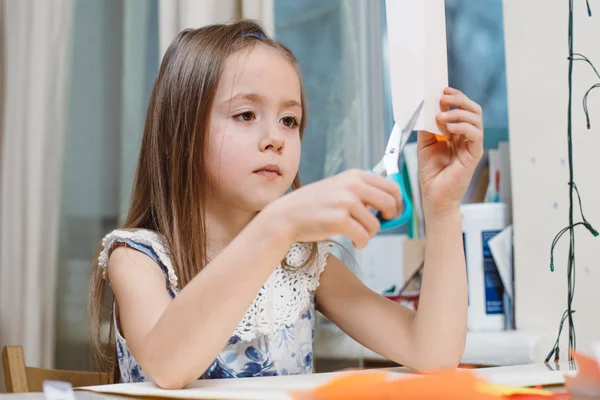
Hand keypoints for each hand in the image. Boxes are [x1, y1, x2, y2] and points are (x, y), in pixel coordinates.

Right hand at [264, 169, 401, 248]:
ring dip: (369, 234)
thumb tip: (391, 205)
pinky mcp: (340, 220)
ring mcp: (346, 202)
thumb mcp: (339, 188)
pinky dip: (362, 243)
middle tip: (379, 226)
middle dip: (389, 219)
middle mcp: (352, 185)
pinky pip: (364, 236)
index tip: (394, 213)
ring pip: (376, 225)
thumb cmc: (313, 206)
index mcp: (355, 176)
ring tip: (357, 235)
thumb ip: (362, 192)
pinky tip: (354, 243)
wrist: (286, 216)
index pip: (392, 186)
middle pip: (390, 203)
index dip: (398, 203)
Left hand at [418, 87, 483, 215]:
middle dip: (458, 99)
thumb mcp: (425, 144)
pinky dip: (463, 126)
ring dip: (458, 112)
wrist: (434, 195)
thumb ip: (427, 126)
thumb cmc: (431, 173)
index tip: (441, 90)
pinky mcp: (474, 154)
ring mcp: (472, 144)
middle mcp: (466, 136)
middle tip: (443, 97)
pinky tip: (449, 127)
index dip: (454, 97)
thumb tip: (426, 108)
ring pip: (476, 118)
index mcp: (456, 132)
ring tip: (441, 116)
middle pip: (472, 109)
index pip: (461, 108)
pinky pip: (475, 134)